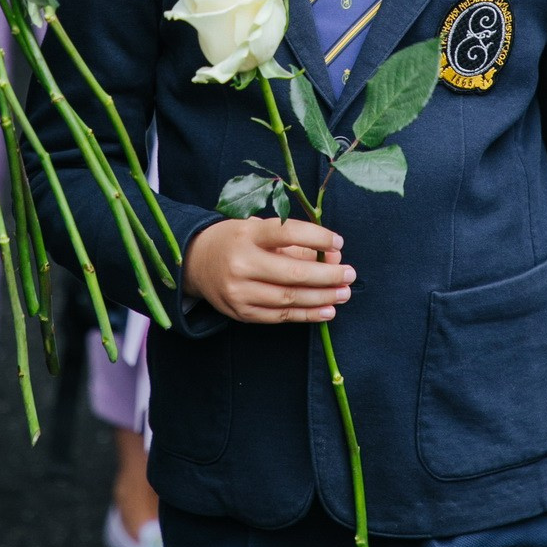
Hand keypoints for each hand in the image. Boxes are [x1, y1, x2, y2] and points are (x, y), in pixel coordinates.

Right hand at [183, 217, 353, 322]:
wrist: (196, 263)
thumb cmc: (236, 241)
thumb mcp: (258, 229)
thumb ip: (294, 241)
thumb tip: (333, 255)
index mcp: (247, 235)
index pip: (287, 233)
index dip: (317, 237)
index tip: (339, 242)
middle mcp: (241, 264)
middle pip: (293, 273)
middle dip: (327, 275)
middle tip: (350, 274)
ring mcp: (239, 292)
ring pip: (289, 298)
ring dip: (322, 298)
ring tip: (344, 293)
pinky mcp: (241, 313)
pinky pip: (280, 316)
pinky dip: (307, 314)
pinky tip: (327, 310)